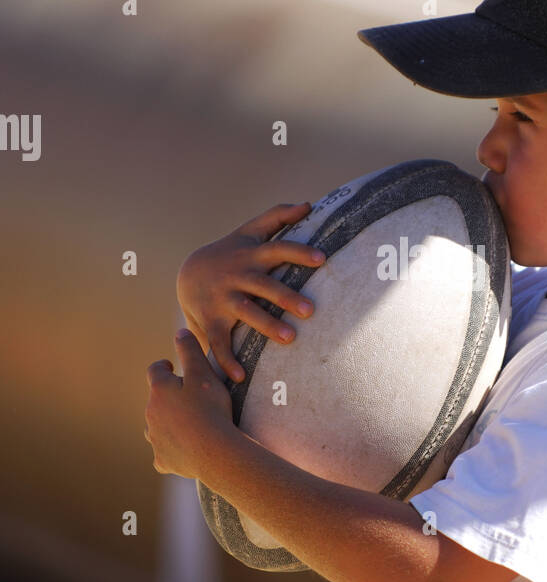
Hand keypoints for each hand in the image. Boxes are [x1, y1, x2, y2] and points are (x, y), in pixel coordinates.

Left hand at [144, 329, 234, 478]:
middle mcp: (150, 413)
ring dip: (169, 422)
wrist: (215, 453)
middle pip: (156, 400)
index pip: (155, 370)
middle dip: (169, 397)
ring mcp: (155, 438)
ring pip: (157, 426)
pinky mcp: (162, 460)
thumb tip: (180, 332)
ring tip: (190, 424)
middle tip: (191, 398)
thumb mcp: (203, 374)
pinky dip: (172, 449)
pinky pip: (164, 452)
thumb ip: (190, 351)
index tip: (172, 367)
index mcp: (159, 389)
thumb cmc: (210, 410)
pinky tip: (186, 450)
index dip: (164, 367)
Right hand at [176, 203, 325, 384]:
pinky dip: (227, 360)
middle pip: (265, 285)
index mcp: (252, 254)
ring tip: (290, 339)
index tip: (322, 258)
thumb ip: (279, 216)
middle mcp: (239, 275)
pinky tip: (240, 377)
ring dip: (266, 326)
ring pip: (246, 312)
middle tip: (311, 310)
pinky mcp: (211, 320)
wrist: (189, 273)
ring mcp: (224, 298)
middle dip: (287, 297)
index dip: (299, 252)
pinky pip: (219, 342)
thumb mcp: (251, 230)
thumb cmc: (231, 250)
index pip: (278, 249)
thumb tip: (309, 204)